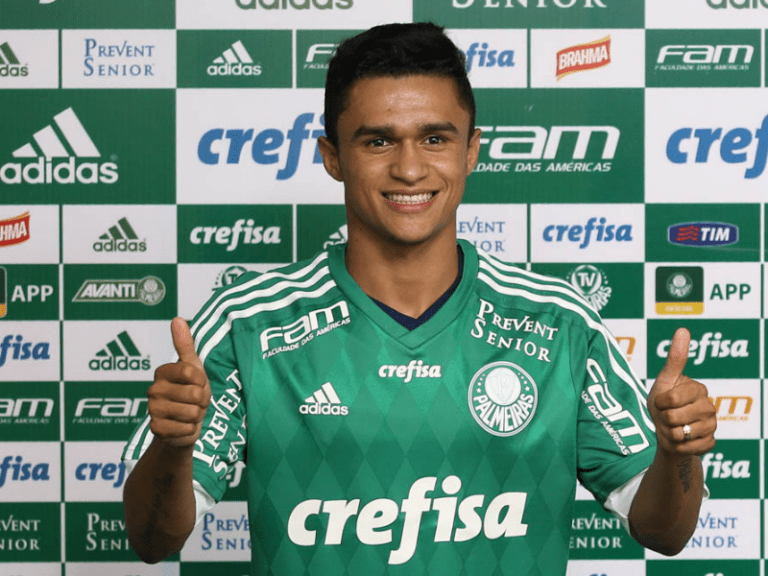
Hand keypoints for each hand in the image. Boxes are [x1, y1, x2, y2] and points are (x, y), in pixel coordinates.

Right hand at [147, 317, 210, 447]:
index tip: (198, 384)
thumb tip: (177, 318)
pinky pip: (186, 429)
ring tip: (189, 413)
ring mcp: (153, 410)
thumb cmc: (190, 392)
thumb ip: (185, 344)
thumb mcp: (192, 367)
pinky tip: (183, 427)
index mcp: (163, 372)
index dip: (202, 381)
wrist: (183, 424)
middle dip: (202, 401)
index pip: (192, 372)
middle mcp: (153, 390)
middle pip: (194, 394)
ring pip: (192, 412)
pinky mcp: (156, 429)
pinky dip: (190, 430)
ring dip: (197, 415)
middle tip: (194, 401)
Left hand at [647, 327, 715, 455]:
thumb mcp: (664, 380)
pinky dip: (678, 447)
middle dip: (663, 420)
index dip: (660, 403)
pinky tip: (682, 441)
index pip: (672, 399)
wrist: (666, 432)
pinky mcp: (710, 443)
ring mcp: (712, 426)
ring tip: (673, 428)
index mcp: (698, 389)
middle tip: (667, 417)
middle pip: (673, 418)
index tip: (661, 401)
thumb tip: (683, 328)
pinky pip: (689, 448)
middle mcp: (709, 406)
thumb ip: (675, 357)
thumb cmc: (663, 403)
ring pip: (681, 434)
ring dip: (669, 434)